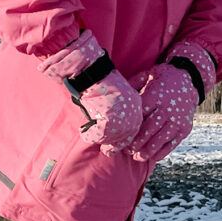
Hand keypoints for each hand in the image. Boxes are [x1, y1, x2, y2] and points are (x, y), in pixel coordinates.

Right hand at [39, 29, 142, 151]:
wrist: (89, 70)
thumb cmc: (98, 85)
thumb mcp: (115, 102)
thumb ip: (119, 117)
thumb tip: (116, 141)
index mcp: (137, 106)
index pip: (134, 132)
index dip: (123, 142)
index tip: (112, 148)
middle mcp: (134, 112)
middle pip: (125, 139)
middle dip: (113, 146)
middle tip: (105, 150)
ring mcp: (123, 116)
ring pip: (110, 138)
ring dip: (98, 138)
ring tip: (88, 133)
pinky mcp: (110, 118)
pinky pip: (99, 136)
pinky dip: (89, 135)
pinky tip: (84, 131)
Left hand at [120, 41, 216, 162]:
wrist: (189, 79)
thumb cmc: (162, 79)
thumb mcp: (148, 75)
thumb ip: (133, 83)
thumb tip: (115, 91)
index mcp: (156, 96)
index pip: (140, 116)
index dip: (130, 128)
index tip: (121, 137)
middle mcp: (168, 109)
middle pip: (150, 130)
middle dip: (137, 143)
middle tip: (127, 151)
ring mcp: (178, 120)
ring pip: (161, 139)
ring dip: (148, 150)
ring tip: (138, 157)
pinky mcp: (185, 128)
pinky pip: (173, 143)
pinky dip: (163, 151)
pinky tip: (153, 157)